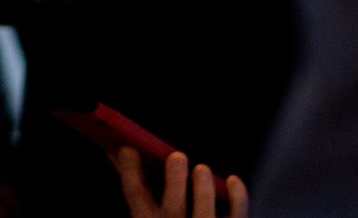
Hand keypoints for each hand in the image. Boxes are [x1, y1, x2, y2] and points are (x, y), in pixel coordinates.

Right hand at [117, 147, 248, 217]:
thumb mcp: (147, 213)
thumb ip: (138, 184)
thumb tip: (120, 151)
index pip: (136, 194)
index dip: (130, 171)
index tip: (129, 148)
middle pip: (173, 207)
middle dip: (175, 182)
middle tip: (178, 156)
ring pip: (204, 213)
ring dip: (204, 190)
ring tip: (201, 168)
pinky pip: (235, 216)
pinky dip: (237, 198)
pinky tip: (233, 180)